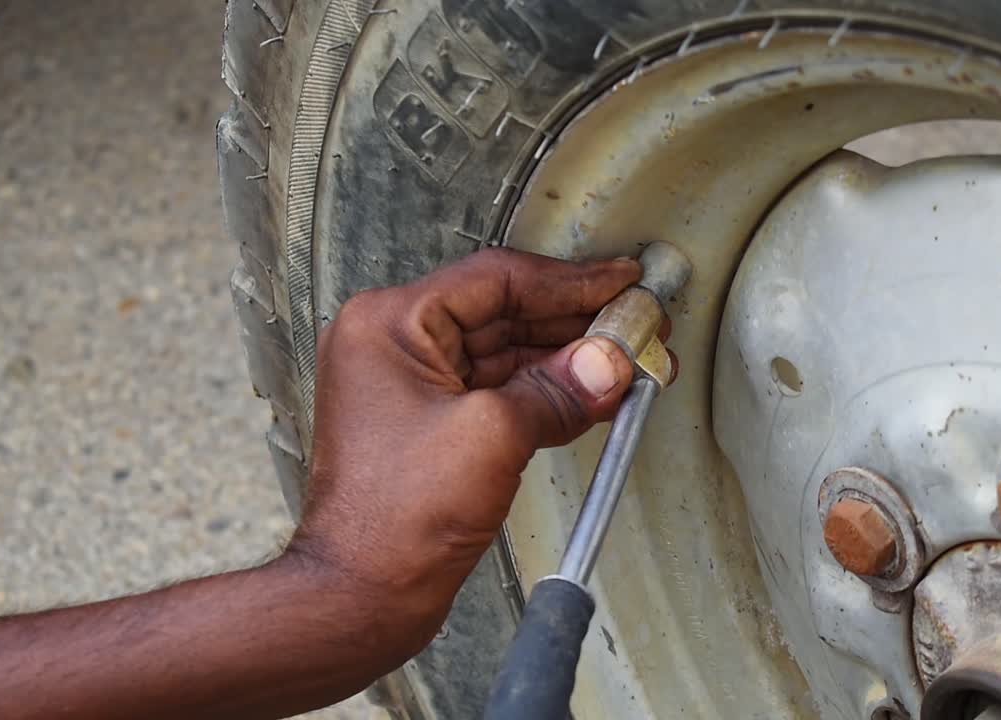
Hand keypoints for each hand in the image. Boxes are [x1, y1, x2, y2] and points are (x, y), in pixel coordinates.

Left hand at [290, 248, 646, 664]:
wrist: (362, 596)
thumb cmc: (394, 519)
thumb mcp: (492, 436)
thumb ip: (558, 390)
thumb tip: (609, 362)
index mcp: (390, 324)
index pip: (497, 279)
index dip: (570, 280)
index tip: (622, 280)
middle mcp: (396, 345)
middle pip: (506, 312)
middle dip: (578, 322)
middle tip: (638, 323)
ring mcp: (414, 386)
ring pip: (508, 354)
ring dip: (571, 361)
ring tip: (631, 362)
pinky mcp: (433, 426)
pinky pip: (501, 392)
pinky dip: (549, 394)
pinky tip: (597, 396)